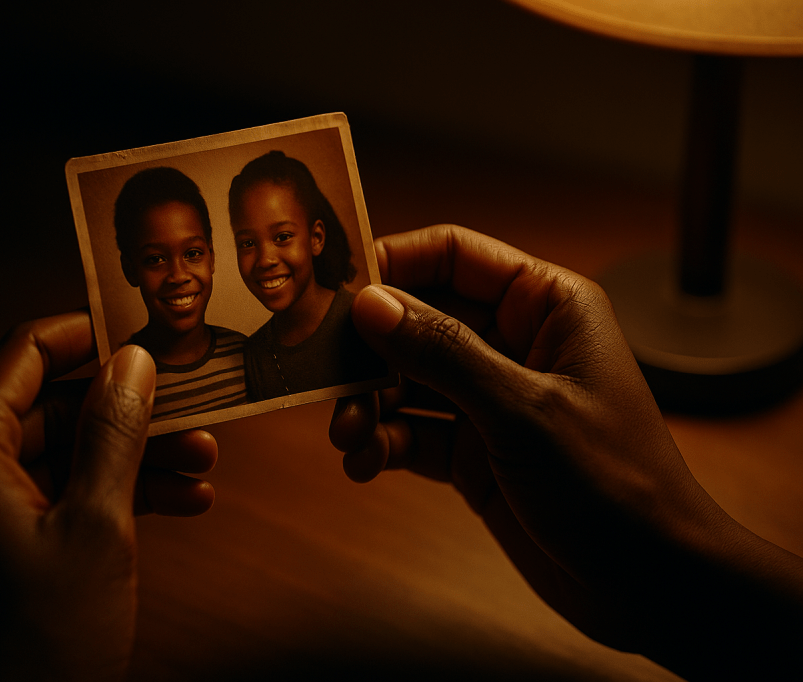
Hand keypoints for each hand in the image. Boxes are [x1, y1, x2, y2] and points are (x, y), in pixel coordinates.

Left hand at [0, 311, 216, 680]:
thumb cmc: (42, 645)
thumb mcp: (97, 524)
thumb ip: (116, 432)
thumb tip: (133, 361)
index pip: (24, 352)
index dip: (89, 333)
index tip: (146, 332)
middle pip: (53, 405)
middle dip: (131, 409)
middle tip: (196, 407)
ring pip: (66, 453)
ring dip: (137, 454)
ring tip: (204, 463)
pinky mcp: (2, 546)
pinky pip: (63, 496)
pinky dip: (119, 494)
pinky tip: (183, 502)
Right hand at [330, 225, 802, 677]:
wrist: (647, 583)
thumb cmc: (614, 485)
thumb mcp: (522, 411)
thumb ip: (443, 353)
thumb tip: (371, 304)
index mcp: (545, 306)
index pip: (454, 255)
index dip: (393, 263)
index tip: (336, 290)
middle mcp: (513, 343)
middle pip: (417, 318)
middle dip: (369, 350)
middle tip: (325, 377)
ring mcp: (490, 398)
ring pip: (406, 379)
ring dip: (367, 404)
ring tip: (346, 436)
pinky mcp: (474, 450)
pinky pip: (412, 431)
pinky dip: (383, 444)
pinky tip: (365, 464)